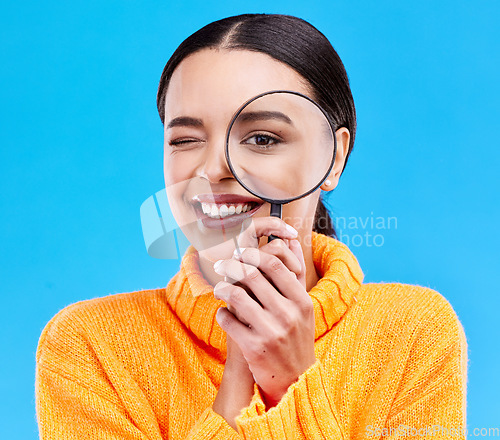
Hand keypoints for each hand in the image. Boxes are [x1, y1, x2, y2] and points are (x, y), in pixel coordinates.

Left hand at [214, 217, 315, 407]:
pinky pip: (228, 321)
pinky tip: (223, 314)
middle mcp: (288, 314)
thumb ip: (294, 274)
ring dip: (222, 287)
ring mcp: (271, 332)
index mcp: (302, 301)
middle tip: (221, 264)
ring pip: (237, 295)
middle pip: (253, 275)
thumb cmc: (296, 336)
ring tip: (218, 288)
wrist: (295, 380)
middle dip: (231, 265)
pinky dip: (222, 314)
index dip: (253, 254)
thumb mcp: (302, 307)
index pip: (274, 265)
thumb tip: (288, 240)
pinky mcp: (254, 348)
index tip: (239, 252)